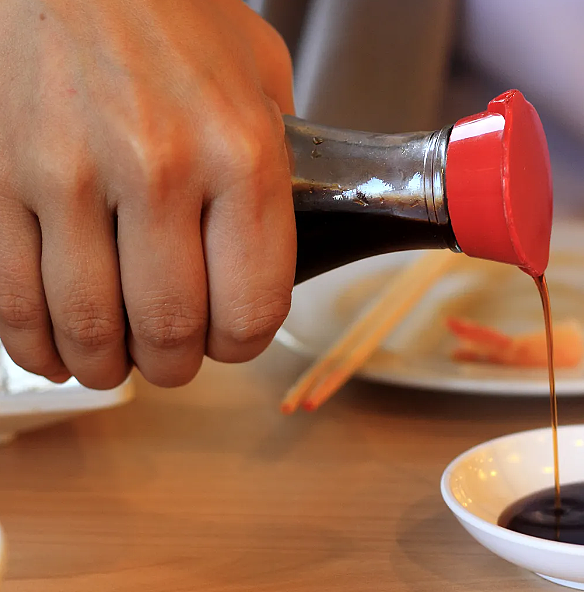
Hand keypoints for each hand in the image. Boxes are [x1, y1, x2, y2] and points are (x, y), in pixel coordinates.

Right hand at [0, 0, 295, 387]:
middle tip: (173, 358)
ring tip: (116, 360)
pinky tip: (54, 346)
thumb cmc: (171, 11)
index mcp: (242, 152)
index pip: (252, 304)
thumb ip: (279, 154)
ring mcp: (68, 174)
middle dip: (176, 364)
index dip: (242, 344)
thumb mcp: (260, 71)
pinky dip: (34, 343)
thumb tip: (281, 224)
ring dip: (107, 364)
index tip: (230, 341)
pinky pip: (12, 297)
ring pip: (88, 326)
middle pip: (170, 329)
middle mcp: (160, 168)